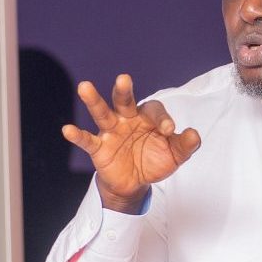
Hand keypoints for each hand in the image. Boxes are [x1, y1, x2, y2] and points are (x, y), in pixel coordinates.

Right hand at [62, 74, 200, 212]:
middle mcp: (128, 119)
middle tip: (124, 79)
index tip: (169, 130)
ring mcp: (111, 132)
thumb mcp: (175, 155)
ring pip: (102, 113)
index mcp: (148, 117)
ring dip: (94, 101)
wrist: (136, 182)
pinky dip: (78, 135)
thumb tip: (194, 134)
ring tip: (84, 86)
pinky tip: (67, 129)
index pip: (154, 111)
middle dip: (124, 91)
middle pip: (125, 101)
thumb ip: (185, 145)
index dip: (162, 119)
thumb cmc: (155, 161)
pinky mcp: (99, 148)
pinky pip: (87, 140)